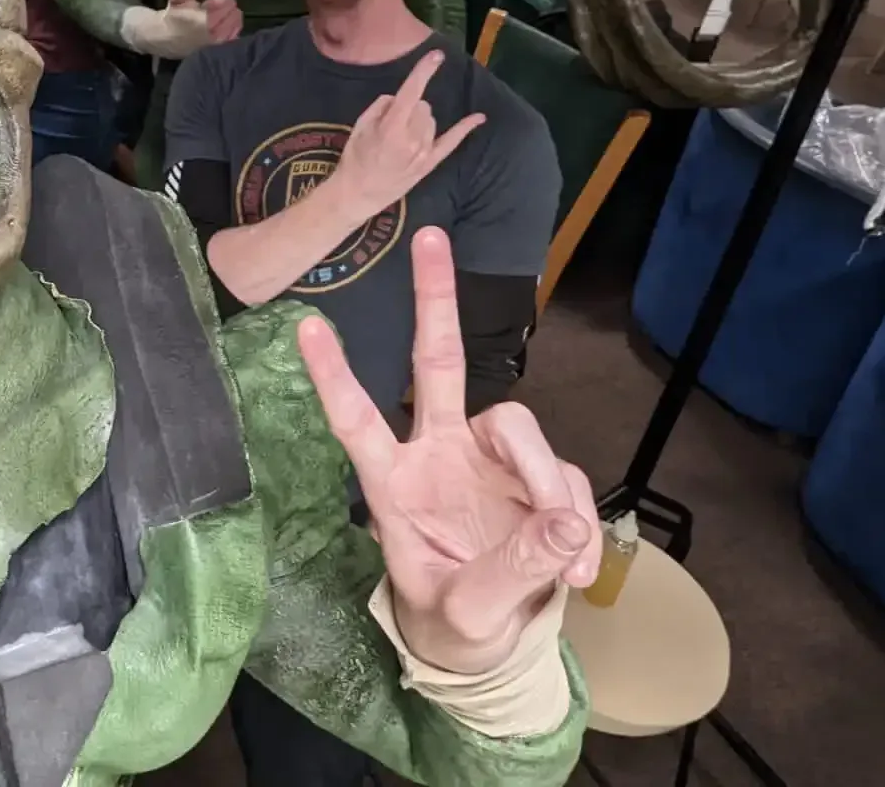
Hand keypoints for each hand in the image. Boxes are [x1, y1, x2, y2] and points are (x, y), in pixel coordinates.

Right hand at [168, 0, 242, 44]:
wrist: (166, 39)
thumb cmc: (174, 15)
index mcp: (203, 19)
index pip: (227, 5)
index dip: (224, 1)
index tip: (216, 1)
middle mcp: (212, 32)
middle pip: (234, 14)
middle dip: (229, 9)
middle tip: (222, 8)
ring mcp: (217, 43)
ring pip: (236, 25)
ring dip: (233, 18)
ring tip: (224, 16)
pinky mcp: (219, 49)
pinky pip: (235, 36)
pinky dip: (234, 29)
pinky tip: (227, 26)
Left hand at [299, 228, 600, 675]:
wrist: (492, 647)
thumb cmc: (453, 620)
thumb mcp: (469, 610)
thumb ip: (513, 569)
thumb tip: (563, 524)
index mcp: (393, 484)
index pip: (357, 422)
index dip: (335, 378)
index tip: (307, 326)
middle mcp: (438, 454)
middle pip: (439, 364)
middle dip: (435, 301)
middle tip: (429, 237)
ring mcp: (487, 461)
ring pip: (520, 427)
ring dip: (547, 482)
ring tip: (562, 552)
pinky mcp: (535, 479)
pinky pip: (563, 479)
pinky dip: (576, 521)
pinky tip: (576, 566)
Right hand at [335, 51, 484, 222]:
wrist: (358, 193)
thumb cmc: (355, 157)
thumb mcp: (360, 126)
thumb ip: (382, 106)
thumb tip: (400, 99)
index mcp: (391, 127)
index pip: (411, 92)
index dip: (424, 71)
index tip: (437, 55)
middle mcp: (412, 139)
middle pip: (423, 106)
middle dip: (410, 106)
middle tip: (392, 123)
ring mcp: (424, 152)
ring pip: (431, 120)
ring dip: (419, 120)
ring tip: (401, 136)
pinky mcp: (430, 163)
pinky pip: (452, 141)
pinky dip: (466, 128)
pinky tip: (480, 117)